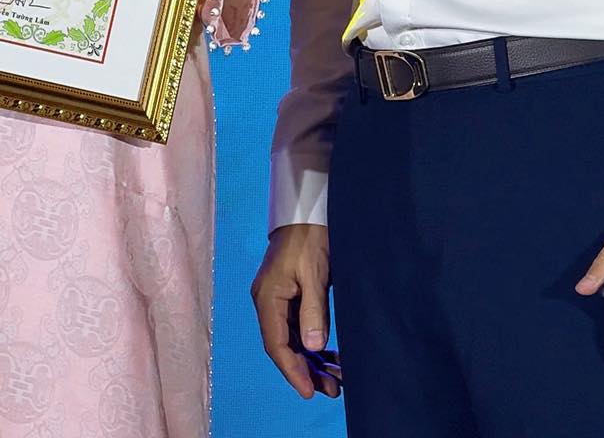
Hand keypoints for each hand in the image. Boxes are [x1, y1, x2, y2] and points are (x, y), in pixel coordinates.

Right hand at [251, 223, 339, 399]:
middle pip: (284, 346)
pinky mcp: (289, 297)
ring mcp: (278, 301)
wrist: (307, 212)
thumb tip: (311, 348)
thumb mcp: (314, 274)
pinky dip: (313, 344)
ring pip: (293, 340)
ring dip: (312, 361)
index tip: (309, 391)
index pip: (276, 344)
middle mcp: (268, 303)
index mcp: (267, 298)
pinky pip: (299, 329)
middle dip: (307, 370)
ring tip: (336, 380)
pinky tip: (330, 357)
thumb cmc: (310, 239)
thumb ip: (313, 311)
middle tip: (332, 389)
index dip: (292, 370)